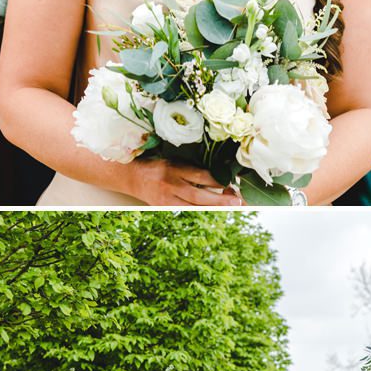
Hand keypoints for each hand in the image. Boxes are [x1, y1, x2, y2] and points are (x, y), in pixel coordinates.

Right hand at [125, 158, 243, 206]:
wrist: (132, 176)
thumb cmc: (158, 165)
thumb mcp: (175, 160)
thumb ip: (194, 168)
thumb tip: (220, 175)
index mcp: (174, 168)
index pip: (200, 176)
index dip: (218, 181)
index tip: (233, 183)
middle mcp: (170, 184)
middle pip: (199, 195)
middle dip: (220, 199)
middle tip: (237, 201)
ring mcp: (166, 199)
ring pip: (194, 206)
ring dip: (215, 206)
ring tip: (232, 206)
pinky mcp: (163, 207)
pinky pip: (186, 210)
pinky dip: (202, 209)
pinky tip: (215, 208)